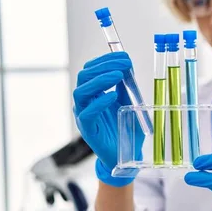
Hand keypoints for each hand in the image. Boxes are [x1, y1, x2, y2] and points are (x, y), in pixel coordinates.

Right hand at [72, 51, 142, 186]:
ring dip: (100, 80)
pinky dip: (99, 102)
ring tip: (118, 76)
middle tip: (124, 64)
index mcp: (94, 93)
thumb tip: (128, 65)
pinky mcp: (87, 129)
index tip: (124, 56)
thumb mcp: (130, 102)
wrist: (126, 154)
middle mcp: (86, 102)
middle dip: (104, 66)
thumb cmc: (126, 128)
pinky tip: (113, 96)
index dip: (106, 60)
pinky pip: (87, 113)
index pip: (92, 69)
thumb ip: (127, 87)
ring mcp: (84, 115)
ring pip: (81, 91)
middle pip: (84, 76)